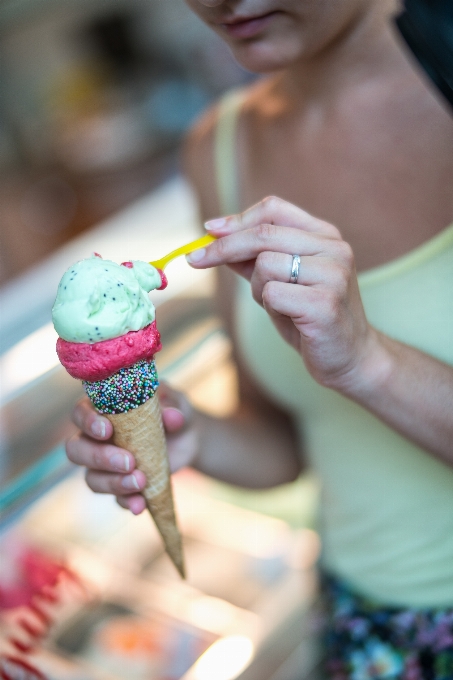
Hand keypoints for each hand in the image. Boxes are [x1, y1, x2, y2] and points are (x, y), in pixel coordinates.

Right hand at [66, 383, 197, 514]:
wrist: (186, 439)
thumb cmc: (172, 412)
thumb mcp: (176, 405)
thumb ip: (173, 407)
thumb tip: (172, 417)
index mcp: (102, 410)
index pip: (80, 412)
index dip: (87, 421)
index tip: (106, 431)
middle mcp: (95, 438)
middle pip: (77, 449)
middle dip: (98, 457)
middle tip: (127, 461)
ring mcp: (104, 466)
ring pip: (92, 478)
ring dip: (113, 483)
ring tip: (140, 481)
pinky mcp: (119, 486)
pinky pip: (115, 498)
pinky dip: (127, 502)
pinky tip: (140, 504)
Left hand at [188, 196, 376, 392]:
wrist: (350, 359)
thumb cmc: (311, 319)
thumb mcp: (281, 282)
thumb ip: (254, 259)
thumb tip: (215, 236)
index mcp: (325, 236)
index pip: (274, 209)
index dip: (237, 218)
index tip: (208, 230)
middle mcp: (334, 249)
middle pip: (263, 233)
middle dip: (223, 247)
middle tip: (194, 260)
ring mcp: (333, 275)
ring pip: (265, 265)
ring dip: (258, 289)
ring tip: (279, 306)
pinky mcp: (325, 303)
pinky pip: (272, 294)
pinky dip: (270, 308)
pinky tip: (291, 320)